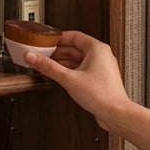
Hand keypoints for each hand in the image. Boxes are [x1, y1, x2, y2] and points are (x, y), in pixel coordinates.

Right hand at [24, 30, 149, 149]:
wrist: (115, 113)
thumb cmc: (101, 95)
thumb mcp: (69, 79)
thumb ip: (48, 67)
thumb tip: (34, 58)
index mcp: (96, 48)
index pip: (73, 36)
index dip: (57, 39)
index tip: (45, 43)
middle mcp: (100, 55)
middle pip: (74, 48)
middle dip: (57, 52)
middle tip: (42, 56)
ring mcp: (100, 67)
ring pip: (77, 60)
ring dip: (62, 63)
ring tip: (47, 67)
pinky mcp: (99, 79)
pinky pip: (81, 70)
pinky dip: (69, 71)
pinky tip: (59, 77)